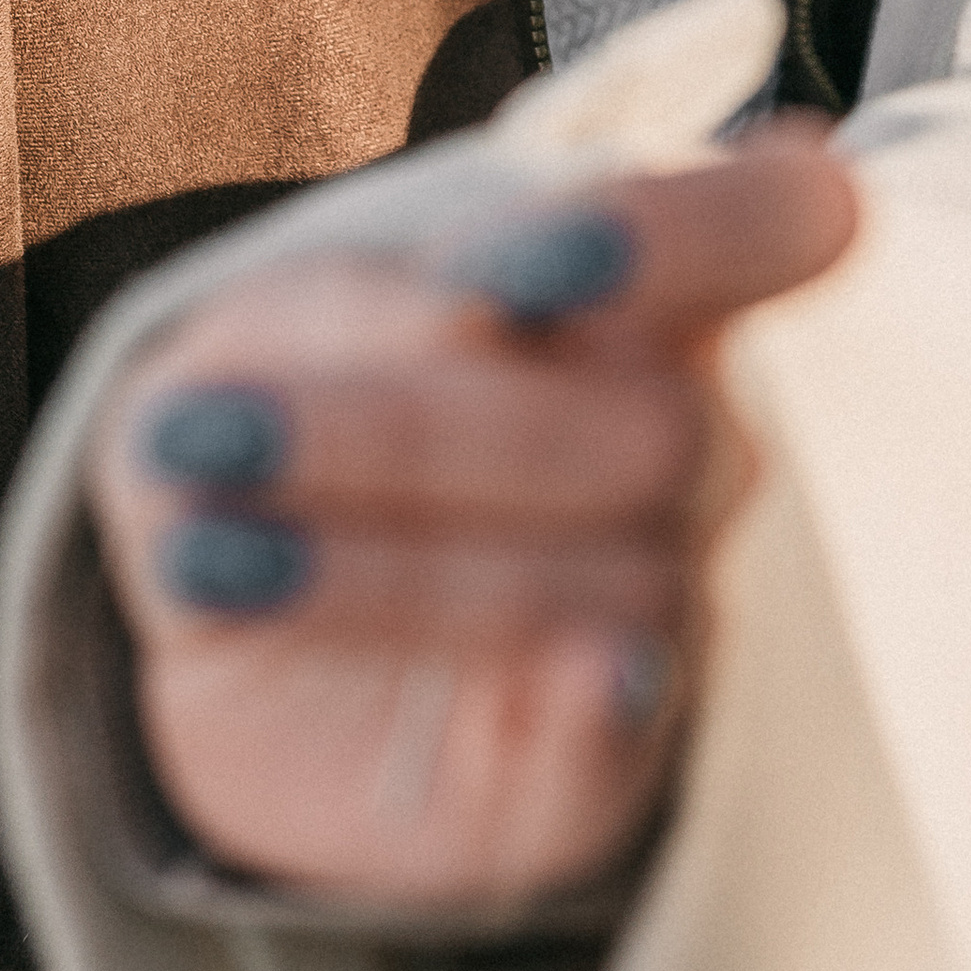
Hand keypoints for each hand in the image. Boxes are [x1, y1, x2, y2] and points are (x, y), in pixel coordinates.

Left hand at [86, 122, 856, 910]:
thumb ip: (361, 323)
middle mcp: (693, 422)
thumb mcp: (273, 327)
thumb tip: (481, 339)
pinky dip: (578, 719)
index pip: (770, 222)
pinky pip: (622, 748)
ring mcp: (671, 583)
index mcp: (648, 276)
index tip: (512, 270)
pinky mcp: (616, 747)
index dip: (673, 234)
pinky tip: (503, 699)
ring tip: (199, 559)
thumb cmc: (292, 397)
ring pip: (614, 581)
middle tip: (202, 433)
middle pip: (643, 427)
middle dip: (414, 437)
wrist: (241, 604)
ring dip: (394, 578)